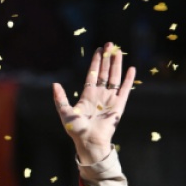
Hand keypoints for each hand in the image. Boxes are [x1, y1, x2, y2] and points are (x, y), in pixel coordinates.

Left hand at [52, 42, 134, 164]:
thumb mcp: (64, 112)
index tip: (98, 50)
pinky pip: (125, 89)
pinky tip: (131, 69)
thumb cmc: (76, 129)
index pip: (93, 74)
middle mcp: (100, 95)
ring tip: (118, 52)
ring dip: (116, 64)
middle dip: (107, 58)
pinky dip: (128, 79)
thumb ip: (60, 98)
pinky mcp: (119, 105)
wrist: (89, 141)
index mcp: (87, 95)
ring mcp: (110, 99)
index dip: (96, 62)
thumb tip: (54, 84)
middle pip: (105, 72)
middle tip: (110, 45)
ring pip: (115, 77)